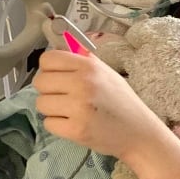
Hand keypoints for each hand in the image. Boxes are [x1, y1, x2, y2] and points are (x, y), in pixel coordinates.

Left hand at [33, 49, 166, 158]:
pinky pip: (48, 123)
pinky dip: (58, 125)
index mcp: (89, 66)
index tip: (57, 77)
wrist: (139, 132)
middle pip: (40, 81)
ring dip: (52, 109)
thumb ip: (83, 60)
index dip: (49, 69)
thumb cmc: (122, 101)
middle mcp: (82, 83)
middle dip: (48, 90)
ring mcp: (79, 107)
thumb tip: (60, 47)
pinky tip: (74, 124)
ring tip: (70, 111)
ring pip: (41, 103)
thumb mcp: (107, 73)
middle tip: (63, 97)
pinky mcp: (76, 130)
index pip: (48, 59)